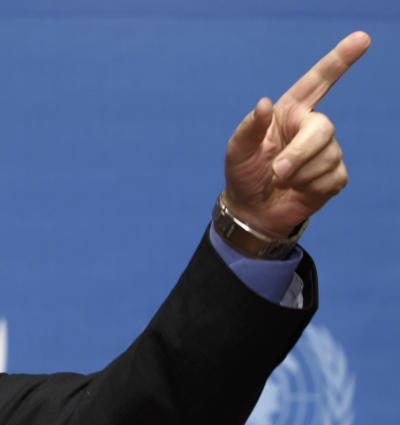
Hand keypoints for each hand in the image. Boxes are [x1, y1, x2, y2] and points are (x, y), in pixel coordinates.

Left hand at [222, 31, 369, 236]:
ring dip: (299, 175)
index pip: (318, 82)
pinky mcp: (335, 175)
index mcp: (290, 113)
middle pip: (324, 128)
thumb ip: (249, 127)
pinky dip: (311, 188)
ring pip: (327, 157)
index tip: (362, 39)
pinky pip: (332, 177)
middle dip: (301, 152)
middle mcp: (311, 127)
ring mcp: (326, 150)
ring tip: (282, 181)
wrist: (252, 209)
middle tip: (278, 172)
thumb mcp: (237, 151)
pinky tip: (298, 190)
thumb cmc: (243, 173)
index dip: (339, 60)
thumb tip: (264, 103)